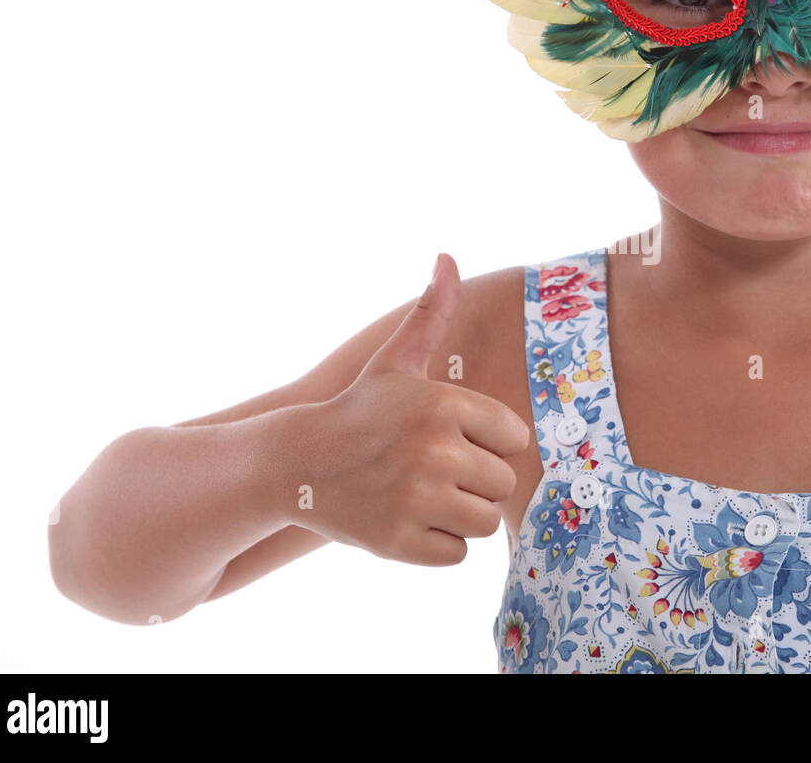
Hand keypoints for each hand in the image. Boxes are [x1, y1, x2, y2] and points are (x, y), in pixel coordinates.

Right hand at [286, 253, 529, 564]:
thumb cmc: (360, 410)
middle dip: (473, 479)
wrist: (296, 462)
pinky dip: (435, 544)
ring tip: (419, 493)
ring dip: (458, 514)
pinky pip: (456, 554)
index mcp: (444, 403)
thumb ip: (431, 312)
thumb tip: (448, 256)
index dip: (486, 441)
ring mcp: (415, 500)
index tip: (448, 436)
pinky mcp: (399, 543)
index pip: (514, 438)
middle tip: (428, 468)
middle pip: (501, 483)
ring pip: (483, 521)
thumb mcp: (397, 361)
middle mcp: (434, 451)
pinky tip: (404, 520)